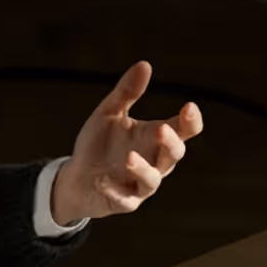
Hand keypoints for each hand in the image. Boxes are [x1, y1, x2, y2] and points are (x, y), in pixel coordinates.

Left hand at [51, 61, 203, 224]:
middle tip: (160, 129)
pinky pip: (125, 199)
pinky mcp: (124, 201)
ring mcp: (140, 184)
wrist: (76, 176)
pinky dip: (116, 191)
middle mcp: (154, 162)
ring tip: (129, 157)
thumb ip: (126, 92)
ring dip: (143, 169)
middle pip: (174, 155)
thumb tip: (144, 64)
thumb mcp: (108, 114)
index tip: (189, 107)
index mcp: (155, 138)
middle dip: (170, 143)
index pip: (183, 130)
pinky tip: (104, 181)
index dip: (190, 121)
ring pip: (153, 180)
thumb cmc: (99, 144)